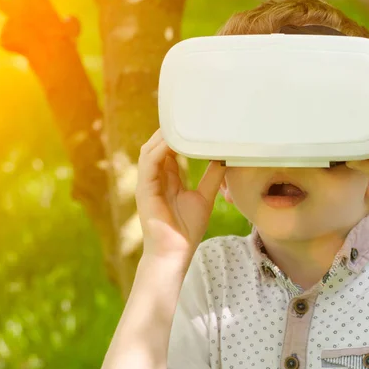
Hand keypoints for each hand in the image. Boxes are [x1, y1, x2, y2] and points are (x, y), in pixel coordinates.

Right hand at [136, 129, 225, 263]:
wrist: (175, 252)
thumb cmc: (186, 230)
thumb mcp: (204, 197)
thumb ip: (212, 177)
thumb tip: (224, 158)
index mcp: (167, 180)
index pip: (168, 152)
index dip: (176, 137)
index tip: (191, 123)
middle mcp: (155, 179)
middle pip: (156, 147)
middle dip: (167, 132)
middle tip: (184, 116)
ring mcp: (147, 184)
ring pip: (149, 151)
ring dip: (161, 137)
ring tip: (177, 123)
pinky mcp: (144, 190)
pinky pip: (149, 164)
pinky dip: (158, 150)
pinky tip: (171, 141)